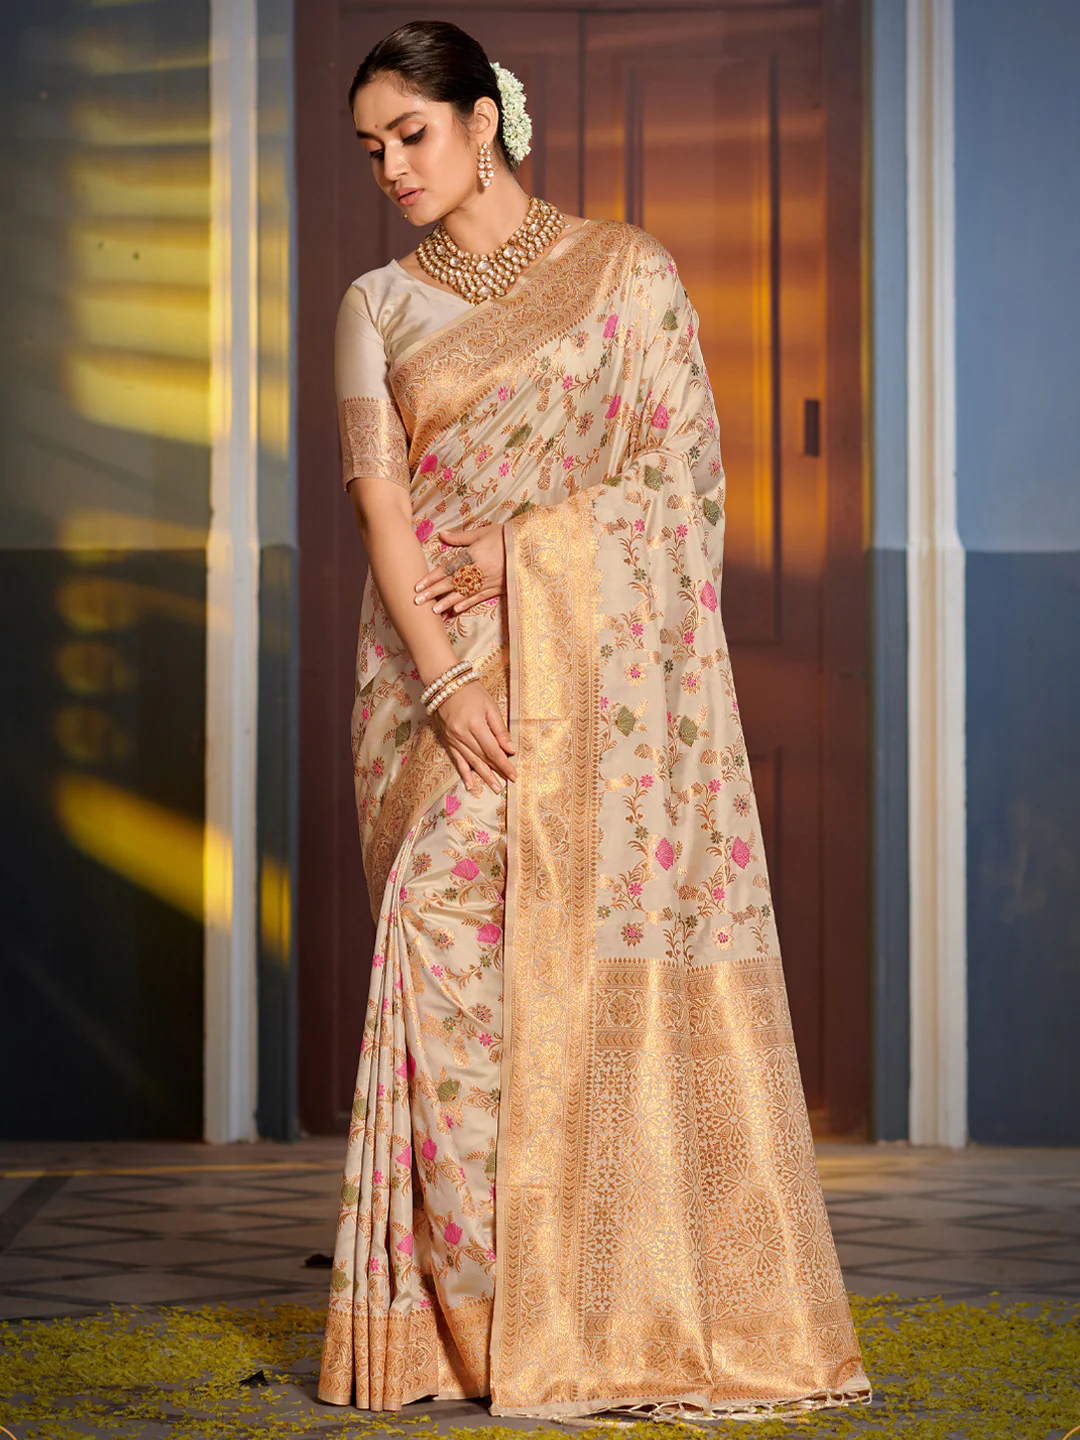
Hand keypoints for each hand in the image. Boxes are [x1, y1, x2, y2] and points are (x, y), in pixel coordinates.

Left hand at [413, 522, 504, 615]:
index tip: (418, 585)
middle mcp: (480, 569)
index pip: (448, 568)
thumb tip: (442, 535)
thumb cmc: (505, 535)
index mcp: (474, 554)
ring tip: (433, 610)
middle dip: (434, 592)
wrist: (531, 544)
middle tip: (417, 601)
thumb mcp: (483, 532)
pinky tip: (456, 609)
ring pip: (464, 593)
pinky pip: (480, 597)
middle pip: (452, 582)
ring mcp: (489, 580)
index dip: (432, 577)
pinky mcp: (499, 587)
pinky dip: (467, 604)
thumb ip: (461, 537)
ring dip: (447, 602)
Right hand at [433, 677, 516, 793]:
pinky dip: (464, 773)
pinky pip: (457, 760)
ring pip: (471, 761)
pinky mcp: (447, 740)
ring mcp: (453, 739)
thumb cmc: (471, 692)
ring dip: (483, 776)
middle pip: (482, 758)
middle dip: (496, 772)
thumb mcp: (490, 706)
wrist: (445, 684)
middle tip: (506, 785)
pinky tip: (470, 785)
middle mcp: (462, 735)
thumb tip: (510, 749)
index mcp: (475, 725)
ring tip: (494, 788)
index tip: (513, 774)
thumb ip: (500, 729)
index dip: (504, 764)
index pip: (493, 750)